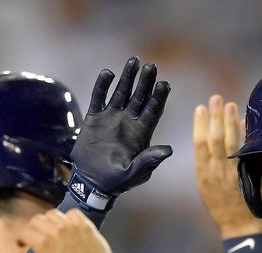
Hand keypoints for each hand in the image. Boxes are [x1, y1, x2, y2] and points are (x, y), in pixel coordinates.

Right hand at [8, 208, 113, 252]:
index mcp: (43, 243)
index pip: (24, 231)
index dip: (20, 238)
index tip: (22, 244)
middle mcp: (55, 230)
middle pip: (37, 220)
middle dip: (32, 228)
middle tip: (35, 238)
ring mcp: (71, 225)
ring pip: (53, 213)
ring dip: (48, 221)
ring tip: (51, 231)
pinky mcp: (85, 224)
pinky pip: (72, 213)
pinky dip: (67, 217)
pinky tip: (67, 226)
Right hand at [68, 57, 171, 201]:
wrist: (92, 182)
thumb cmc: (117, 181)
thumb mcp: (135, 173)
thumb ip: (149, 160)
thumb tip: (168, 150)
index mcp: (141, 133)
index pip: (153, 111)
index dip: (159, 97)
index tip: (164, 84)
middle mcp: (128, 121)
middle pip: (140, 97)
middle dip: (145, 82)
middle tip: (152, 66)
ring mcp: (111, 117)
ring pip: (121, 92)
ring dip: (127, 77)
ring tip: (134, 61)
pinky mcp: (94, 118)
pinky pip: (99, 97)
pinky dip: (103, 85)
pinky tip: (109, 73)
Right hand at [194, 95, 261, 238]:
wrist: (237, 225)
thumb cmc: (220, 206)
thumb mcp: (205, 187)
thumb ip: (206, 165)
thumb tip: (207, 142)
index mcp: (202, 174)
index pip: (199, 144)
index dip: (199, 125)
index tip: (200, 108)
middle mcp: (216, 171)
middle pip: (214, 139)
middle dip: (215, 117)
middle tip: (216, 98)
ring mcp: (231, 172)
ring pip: (229, 143)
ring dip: (230, 122)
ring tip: (230, 104)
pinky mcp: (245, 175)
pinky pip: (245, 152)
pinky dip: (244, 136)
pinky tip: (245, 122)